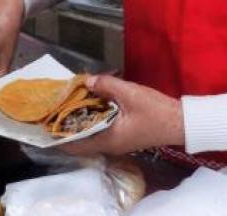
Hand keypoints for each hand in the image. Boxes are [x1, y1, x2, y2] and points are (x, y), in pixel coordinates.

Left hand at [58, 75, 184, 156]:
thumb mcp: (131, 94)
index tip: (45, 120)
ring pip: (91, 130)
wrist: (181, 122)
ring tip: (72, 98)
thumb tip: (87, 81)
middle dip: (68, 121)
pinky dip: (95, 115)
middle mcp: (109, 144)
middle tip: (57, 103)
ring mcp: (117, 140)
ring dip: (82, 116)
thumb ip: (107, 85)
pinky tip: (94, 99)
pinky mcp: (124, 134)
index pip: (73, 144)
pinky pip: (102, 126)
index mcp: (107, 140)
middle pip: (80, 136)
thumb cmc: (156, 112)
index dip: (57, 134)